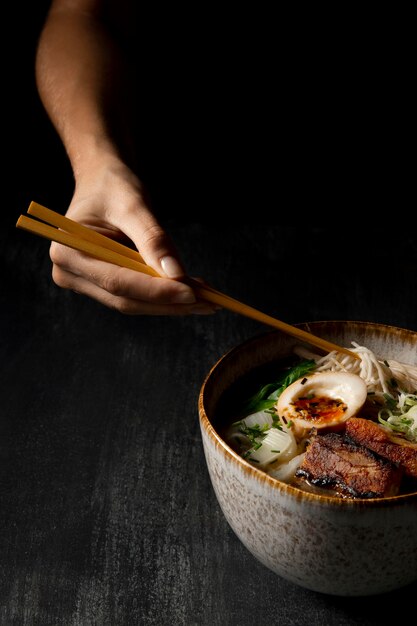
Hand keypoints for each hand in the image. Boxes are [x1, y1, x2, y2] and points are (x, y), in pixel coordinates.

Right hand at [49, 158, 216, 314]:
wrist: (103, 181)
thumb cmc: (113, 186)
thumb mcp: (133, 205)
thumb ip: (153, 239)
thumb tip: (176, 273)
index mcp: (67, 252)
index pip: (117, 281)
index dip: (155, 291)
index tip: (191, 292)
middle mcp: (69, 274)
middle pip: (125, 300)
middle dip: (168, 302)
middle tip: (207, 301)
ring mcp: (85, 283)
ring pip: (133, 304)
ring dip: (170, 304)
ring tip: (205, 299)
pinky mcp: (102, 286)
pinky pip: (136, 297)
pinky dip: (164, 297)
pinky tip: (191, 293)